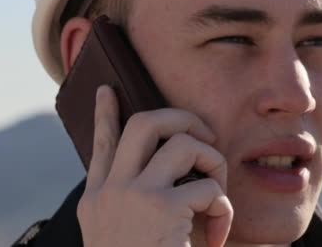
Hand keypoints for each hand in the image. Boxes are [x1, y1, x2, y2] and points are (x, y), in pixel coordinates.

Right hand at [77, 85, 232, 246]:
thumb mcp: (127, 236)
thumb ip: (138, 205)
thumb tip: (176, 176)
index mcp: (98, 201)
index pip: (102, 145)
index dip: (106, 114)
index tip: (108, 90)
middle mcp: (109, 193)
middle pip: (144, 123)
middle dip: (182, 118)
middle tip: (205, 134)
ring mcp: (131, 197)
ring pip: (184, 144)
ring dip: (213, 164)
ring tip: (216, 199)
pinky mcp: (160, 208)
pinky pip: (209, 188)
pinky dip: (223, 210)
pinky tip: (215, 238)